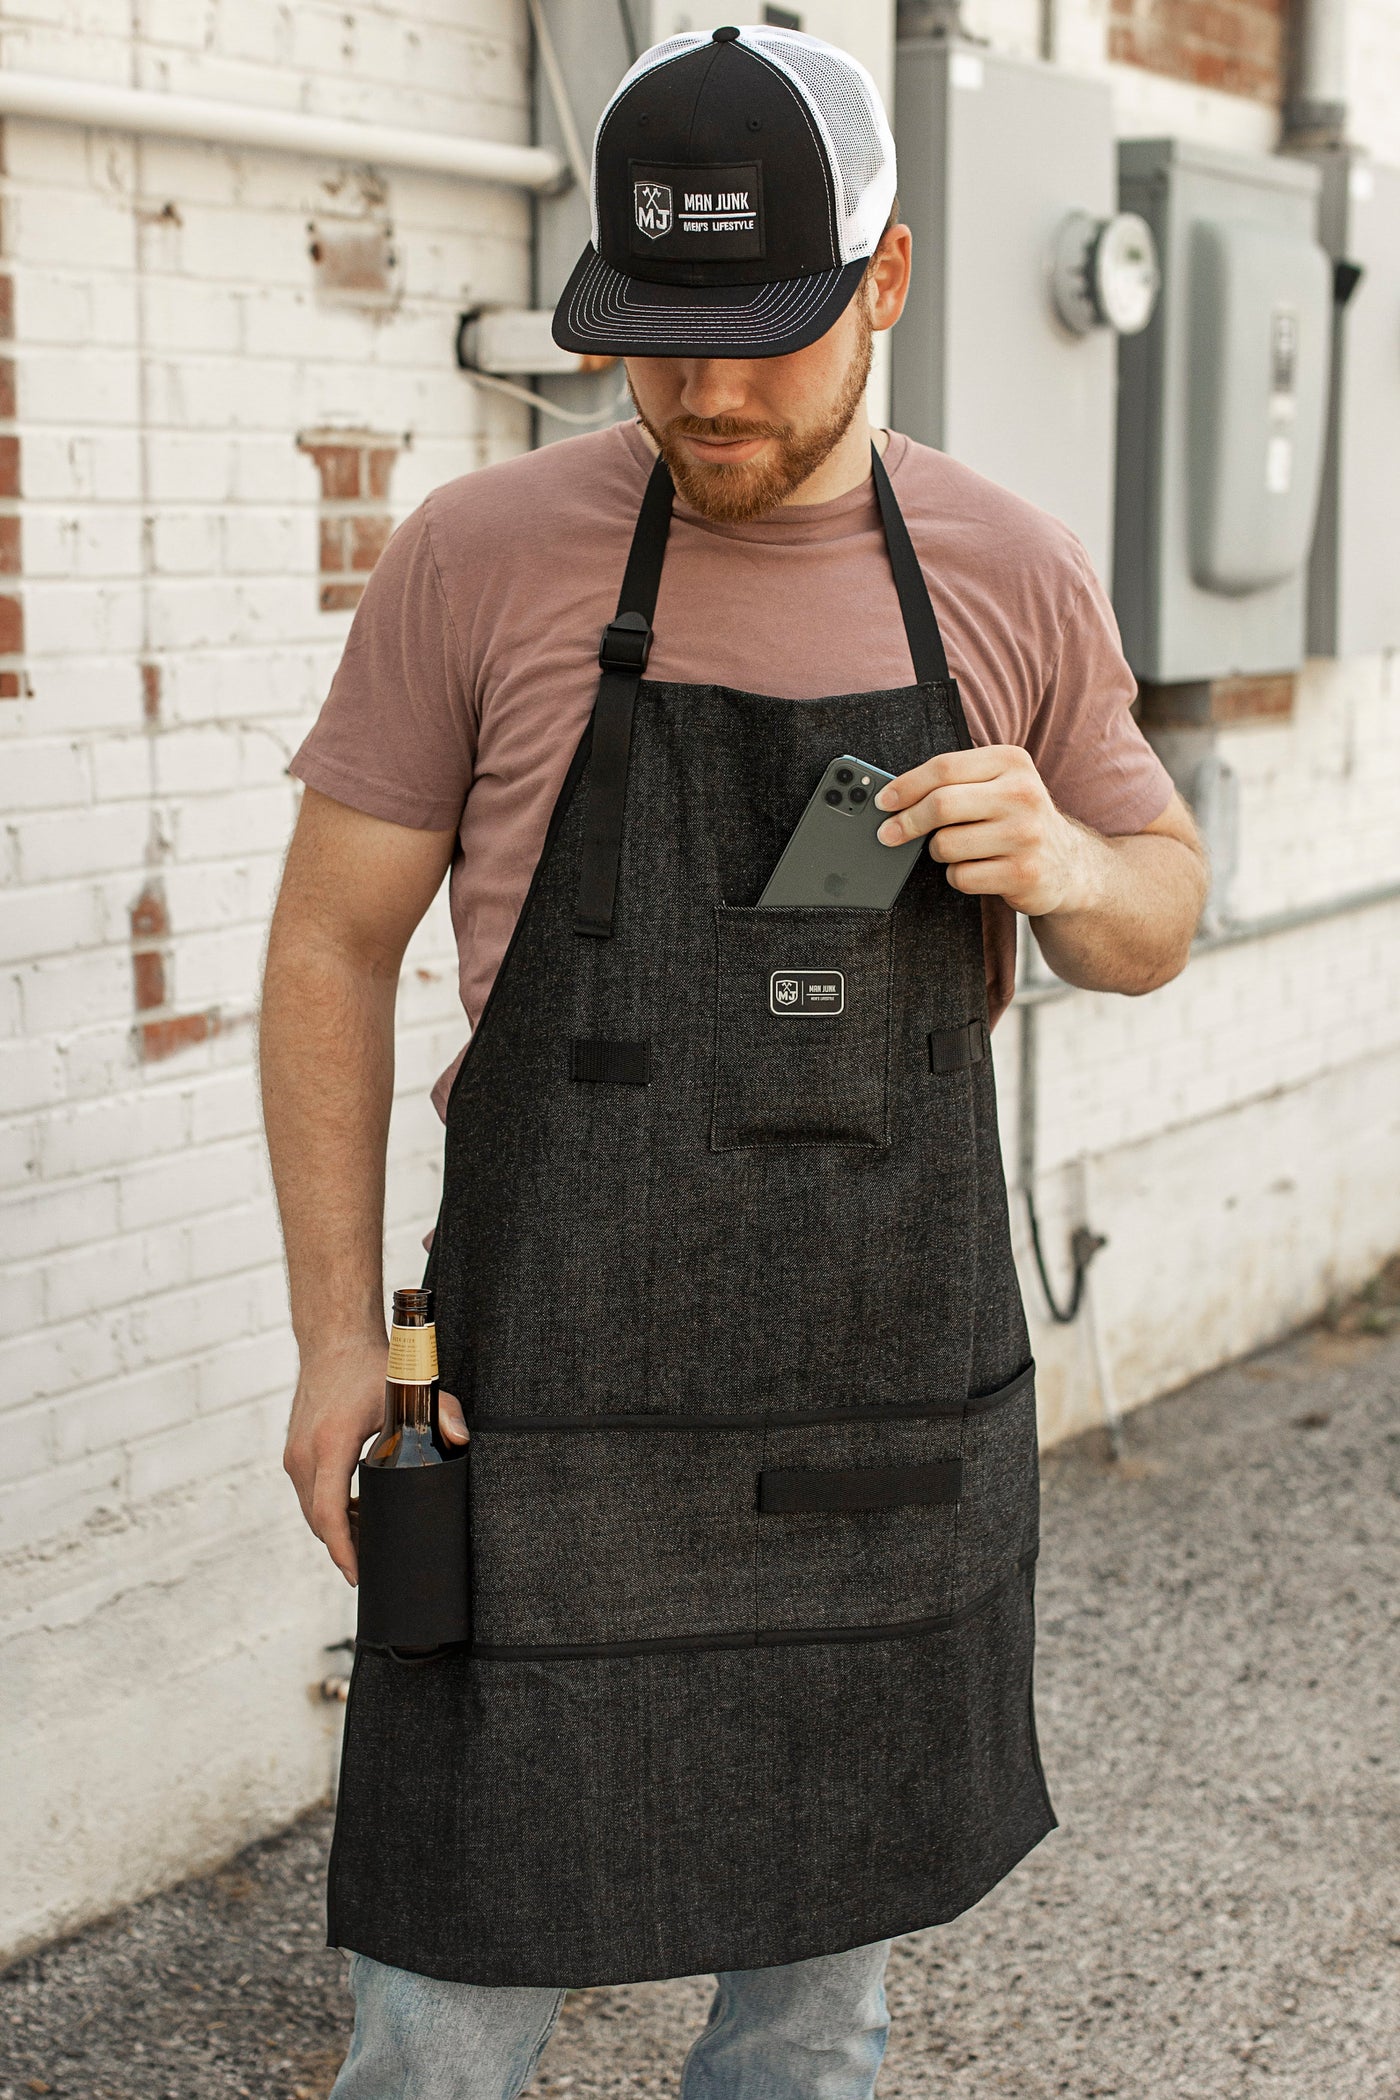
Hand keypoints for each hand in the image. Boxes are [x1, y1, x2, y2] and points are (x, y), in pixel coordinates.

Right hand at [283, 1335, 468, 1583]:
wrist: (334, 1340)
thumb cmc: (371, 1365)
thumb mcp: (410, 1387)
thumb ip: (444, 1411)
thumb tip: (461, 1439)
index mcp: (330, 1444)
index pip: (329, 1513)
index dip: (343, 1550)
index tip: (358, 1574)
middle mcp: (304, 1453)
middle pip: (318, 1521)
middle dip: (344, 1548)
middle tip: (375, 1565)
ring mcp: (294, 1453)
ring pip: (311, 1510)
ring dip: (336, 1529)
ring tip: (370, 1541)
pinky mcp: (293, 1452)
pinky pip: (309, 1494)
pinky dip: (328, 1510)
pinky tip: (354, 1512)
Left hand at [873, 745, 1093, 919]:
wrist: (1068, 864)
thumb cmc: (1016, 819)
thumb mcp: (997, 784)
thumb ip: (954, 782)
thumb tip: (892, 798)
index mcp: (1012, 761)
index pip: (944, 767)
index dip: (905, 786)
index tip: (883, 801)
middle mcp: (1023, 794)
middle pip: (941, 804)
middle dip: (906, 822)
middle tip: (888, 833)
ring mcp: (1025, 835)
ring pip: (946, 845)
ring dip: (939, 852)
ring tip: (959, 849)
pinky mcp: (1023, 873)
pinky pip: (961, 876)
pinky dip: (957, 876)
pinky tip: (977, 869)